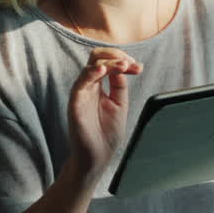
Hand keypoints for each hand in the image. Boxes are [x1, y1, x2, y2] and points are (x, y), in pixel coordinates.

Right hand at [68, 47, 143, 179]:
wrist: (97, 157)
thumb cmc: (106, 133)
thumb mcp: (120, 105)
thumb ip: (119, 86)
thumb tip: (124, 67)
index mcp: (100, 86)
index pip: (107, 62)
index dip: (123, 60)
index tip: (138, 67)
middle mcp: (89, 87)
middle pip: (96, 58)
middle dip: (115, 55)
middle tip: (130, 63)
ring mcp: (81, 94)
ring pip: (90, 67)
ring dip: (108, 62)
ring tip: (123, 65)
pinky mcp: (75, 104)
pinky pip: (80, 84)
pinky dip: (91, 74)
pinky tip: (103, 71)